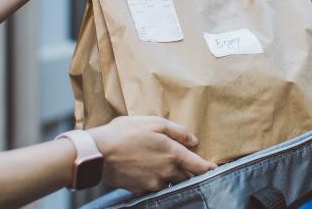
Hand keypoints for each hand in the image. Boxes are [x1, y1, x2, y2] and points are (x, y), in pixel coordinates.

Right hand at [88, 116, 215, 193]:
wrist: (98, 153)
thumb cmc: (125, 133)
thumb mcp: (154, 123)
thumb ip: (177, 131)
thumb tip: (194, 140)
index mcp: (173, 154)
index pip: (198, 166)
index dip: (208, 168)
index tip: (213, 168)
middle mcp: (167, 171)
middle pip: (186, 176)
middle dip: (190, 172)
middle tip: (191, 167)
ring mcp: (154, 183)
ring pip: (172, 183)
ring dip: (175, 178)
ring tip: (170, 169)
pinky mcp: (141, 189)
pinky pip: (156, 188)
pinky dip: (158, 183)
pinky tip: (152, 175)